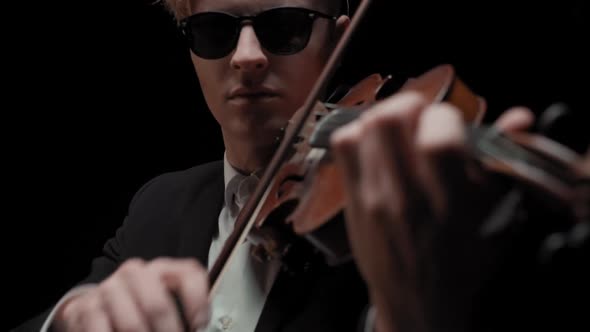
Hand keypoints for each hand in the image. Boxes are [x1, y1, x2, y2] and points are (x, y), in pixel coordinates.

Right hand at [52, 258, 209, 331]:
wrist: (99, 304)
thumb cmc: (140, 305)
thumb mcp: (165, 300)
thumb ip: (185, 311)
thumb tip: (198, 327)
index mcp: (161, 269)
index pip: (188, 274)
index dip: (198, 302)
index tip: (200, 325)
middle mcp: (135, 272)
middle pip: (157, 304)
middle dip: (169, 331)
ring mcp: (109, 288)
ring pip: (132, 324)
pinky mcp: (86, 307)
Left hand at [330, 91, 532, 331]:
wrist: (419, 305)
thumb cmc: (462, 265)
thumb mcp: (495, 219)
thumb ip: (502, 163)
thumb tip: (516, 117)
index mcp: (449, 202)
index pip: (438, 134)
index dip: (447, 116)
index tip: (451, 125)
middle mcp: (404, 197)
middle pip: (389, 119)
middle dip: (410, 105)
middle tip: (422, 118)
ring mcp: (372, 199)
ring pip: (363, 127)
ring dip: (385, 117)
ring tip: (400, 129)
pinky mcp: (352, 201)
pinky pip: (342, 148)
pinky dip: (359, 134)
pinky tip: (377, 145)